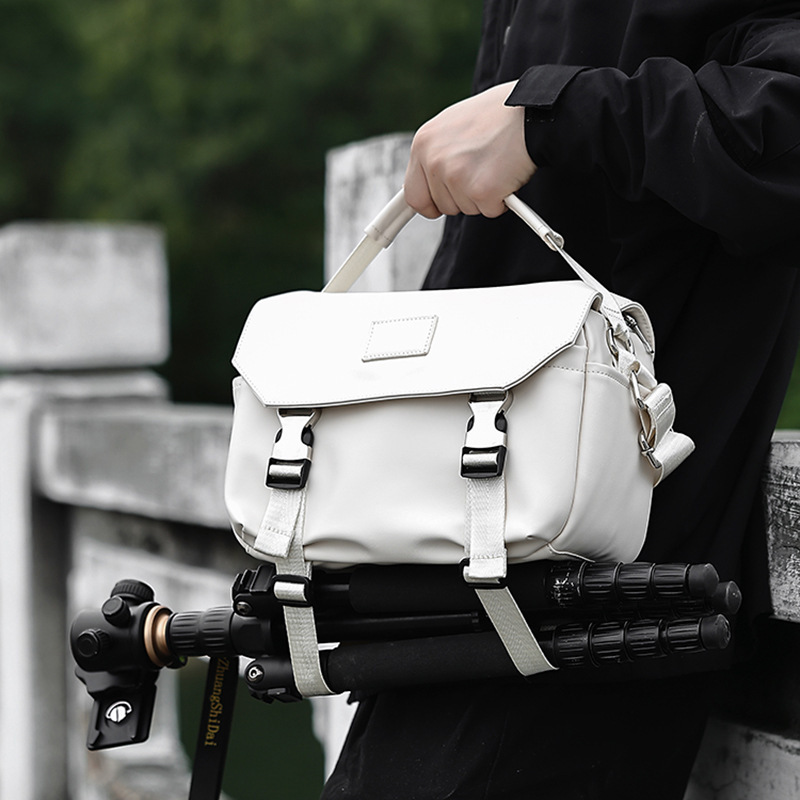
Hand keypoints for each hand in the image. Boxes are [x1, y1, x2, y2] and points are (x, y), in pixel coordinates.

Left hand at [404, 81, 536, 218]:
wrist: (531, 111)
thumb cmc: (498, 115)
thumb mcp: (453, 125)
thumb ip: (437, 153)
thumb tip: (427, 181)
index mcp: (423, 143)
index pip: (413, 194)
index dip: (429, 204)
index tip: (433, 208)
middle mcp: (434, 160)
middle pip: (442, 205)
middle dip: (462, 196)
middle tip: (481, 170)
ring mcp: (456, 177)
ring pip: (465, 209)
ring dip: (482, 196)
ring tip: (494, 165)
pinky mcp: (481, 191)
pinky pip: (489, 210)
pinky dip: (501, 199)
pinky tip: (506, 173)